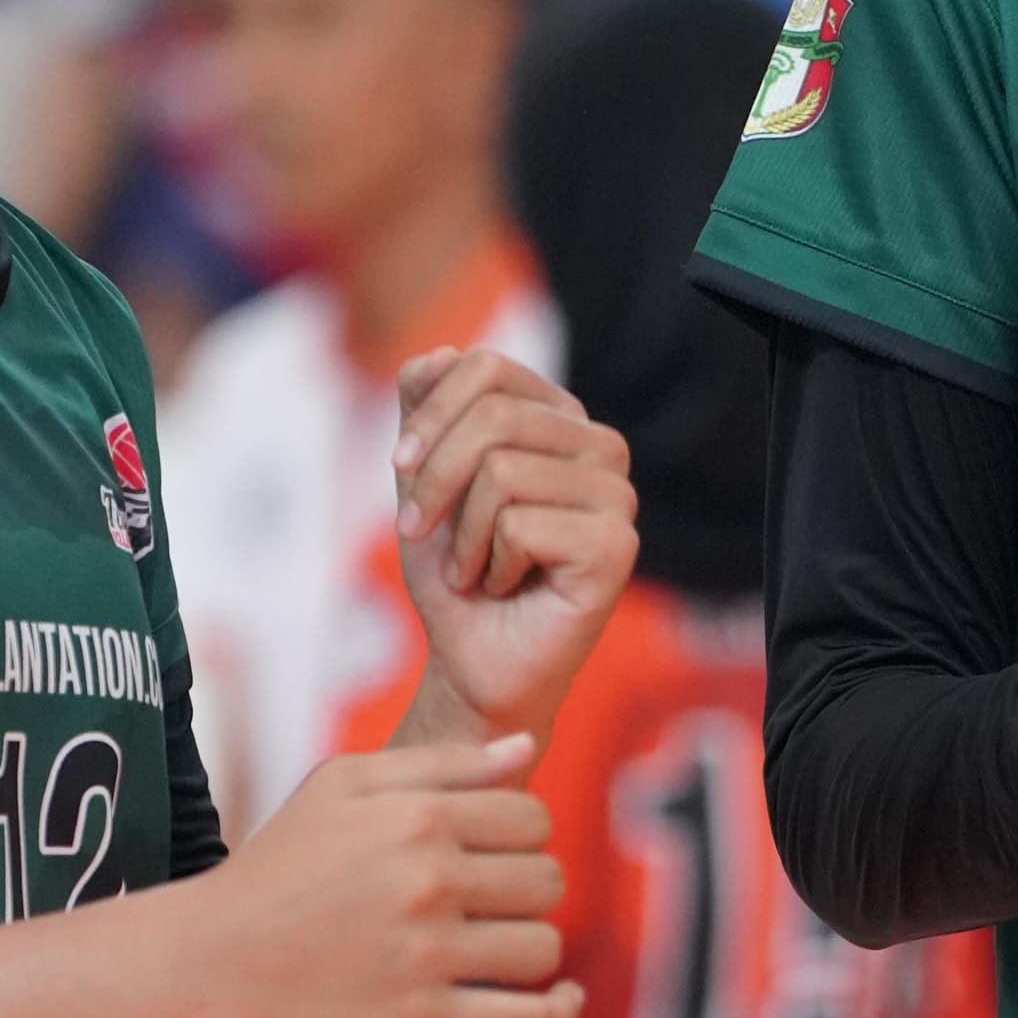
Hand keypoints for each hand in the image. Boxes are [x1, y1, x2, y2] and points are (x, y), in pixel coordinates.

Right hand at [191, 737, 581, 1017]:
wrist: (212, 957)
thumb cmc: (280, 862)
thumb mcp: (342, 783)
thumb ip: (442, 761)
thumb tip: (527, 748)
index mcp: (418, 817)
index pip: (532, 819)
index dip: (521, 835)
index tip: (489, 853)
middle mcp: (430, 881)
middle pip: (545, 880)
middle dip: (527, 887)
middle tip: (487, 900)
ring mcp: (428, 955)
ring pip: (541, 947)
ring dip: (530, 946)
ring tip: (497, 943)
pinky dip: (558, 1011)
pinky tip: (563, 999)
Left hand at [390, 346, 636, 749]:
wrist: (471, 664)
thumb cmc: (455, 574)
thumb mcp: (423, 479)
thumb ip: (427, 410)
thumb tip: (440, 354)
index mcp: (560, 419)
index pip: (488, 366)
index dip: (430, 413)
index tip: (399, 467)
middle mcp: (599, 447)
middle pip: (493, 417)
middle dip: (435, 480)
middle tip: (420, 532)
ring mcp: (617, 496)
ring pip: (502, 472)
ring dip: (461, 535)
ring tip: (473, 570)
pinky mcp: (617, 546)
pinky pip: (518, 525)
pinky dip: (487, 565)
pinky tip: (503, 587)